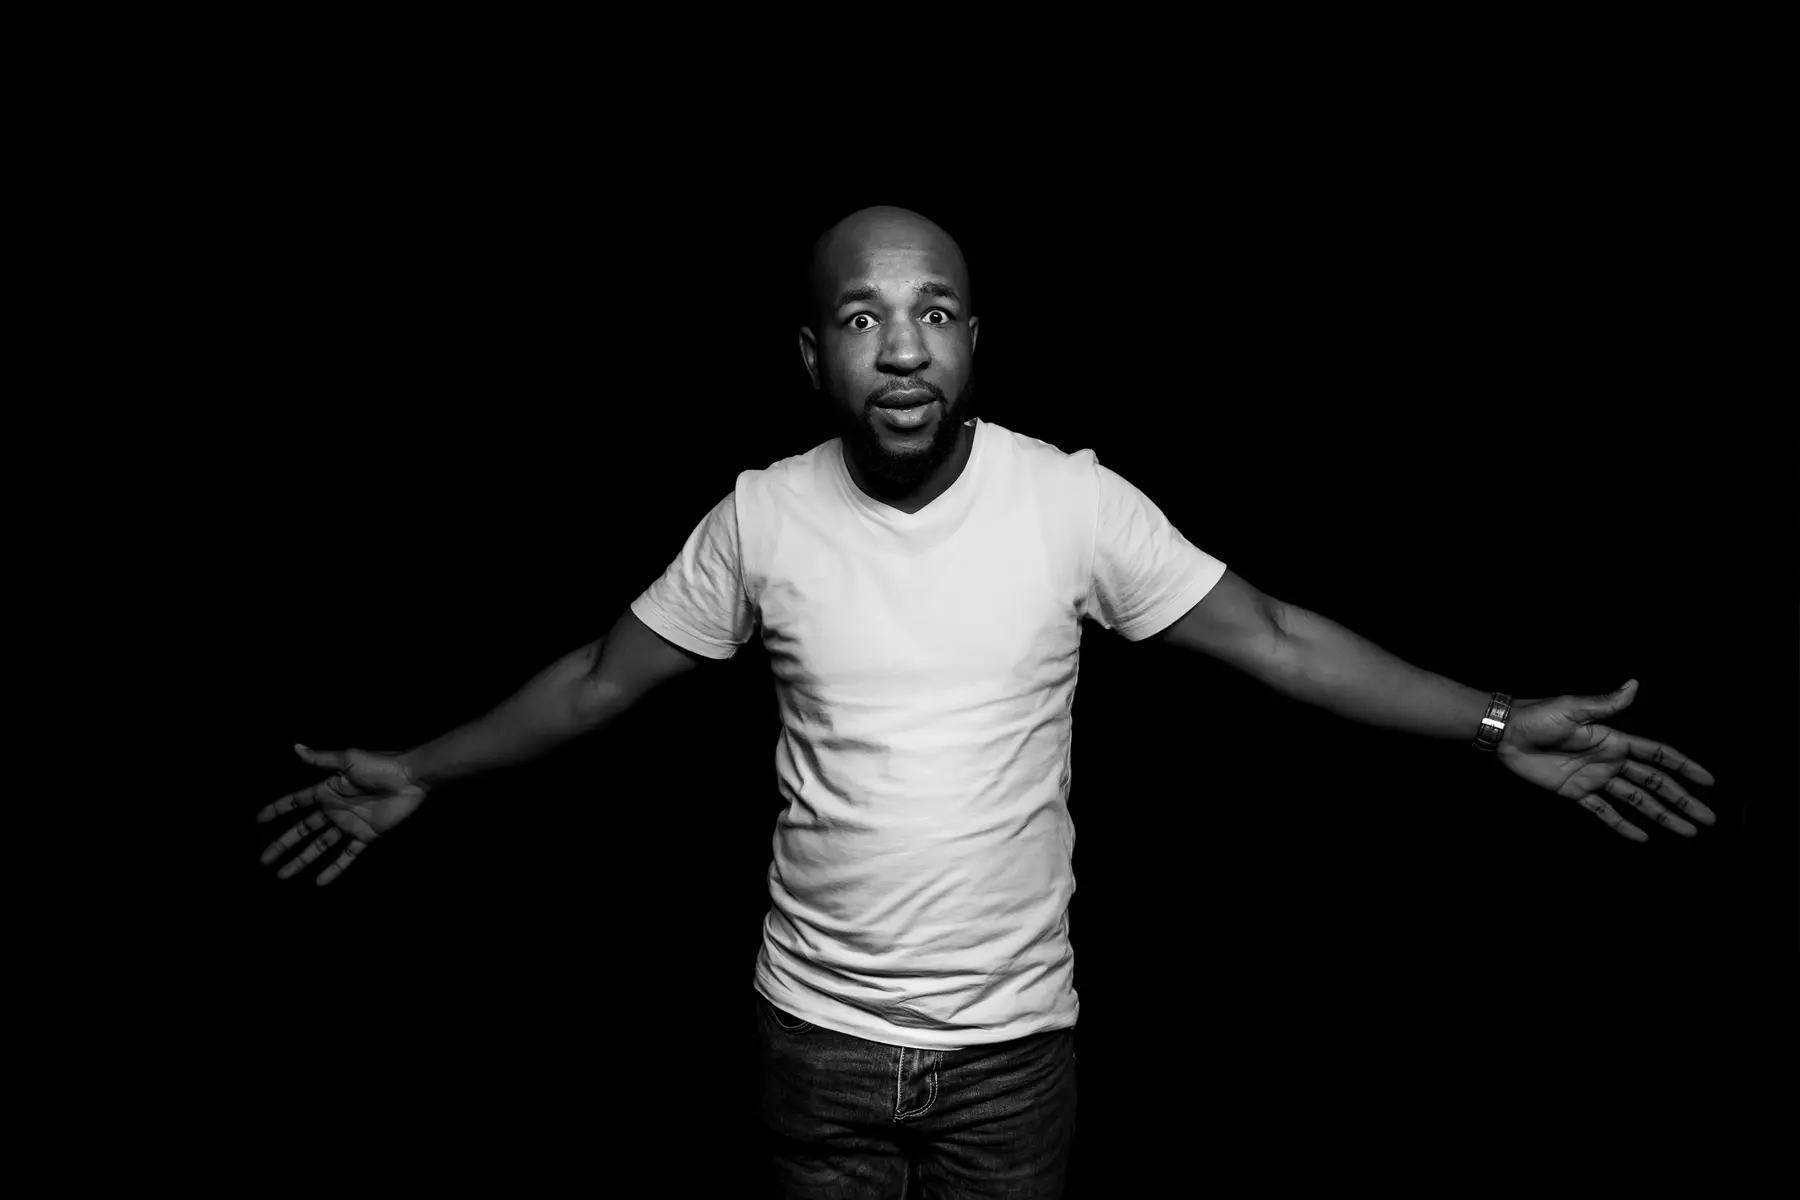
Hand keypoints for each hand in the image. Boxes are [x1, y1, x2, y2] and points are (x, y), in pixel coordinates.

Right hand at [256, 744, 429, 883]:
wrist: (410, 778)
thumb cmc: (380, 764)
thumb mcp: (347, 759)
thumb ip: (320, 759)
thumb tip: (295, 747)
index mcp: (327, 790)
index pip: (296, 802)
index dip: (277, 810)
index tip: (259, 819)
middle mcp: (334, 809)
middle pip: (302, 830)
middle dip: (283, 844)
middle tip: (264, 860)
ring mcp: (349, 824)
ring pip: (319, 847)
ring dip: (302, 860)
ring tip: (283, 875)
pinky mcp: (366, 835)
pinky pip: (347, 855)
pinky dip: (334, 869)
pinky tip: (320, 881)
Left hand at [1496, 679, 1716, 841]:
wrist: (1507, 733)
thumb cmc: (1539, 715)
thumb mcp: (1574, 707)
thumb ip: (1606, 704)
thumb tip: (1634, 684)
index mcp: (1615, 740)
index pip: (1658, 755)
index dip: (1684, 767)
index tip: (1708, 781)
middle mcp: (1610, 760)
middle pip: (1655, 783)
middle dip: (1682, 799)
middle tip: (1707, 817)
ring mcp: (1595, 778)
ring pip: (1636, 801)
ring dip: (1661, 816)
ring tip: (1687, 831)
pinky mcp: (1576, 792)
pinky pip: (1603, 811)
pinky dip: (1622, 825)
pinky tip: (1642, 838)